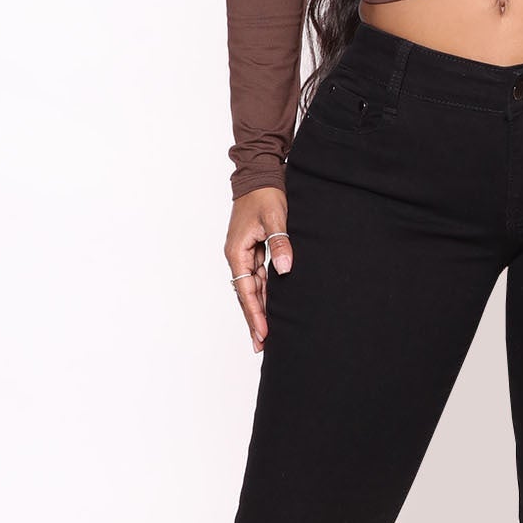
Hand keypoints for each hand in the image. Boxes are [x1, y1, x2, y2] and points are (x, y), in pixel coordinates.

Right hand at [226, 188, 291, 352]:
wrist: (259, 176)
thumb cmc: (264, 194)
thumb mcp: (275, 218)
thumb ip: (280, 242)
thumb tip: (285, 269)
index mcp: (237, 252)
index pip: (246, 290)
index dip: (255, 313)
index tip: (263, 333)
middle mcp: (238, 256)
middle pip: (246, 295)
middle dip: (254, 320)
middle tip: (261, 346)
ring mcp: (244, 254)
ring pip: (252, 288)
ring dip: (259, 309)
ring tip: (265, 335)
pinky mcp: (253, 250)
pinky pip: (258, 278)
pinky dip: (264, 294)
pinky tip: (270, 308)